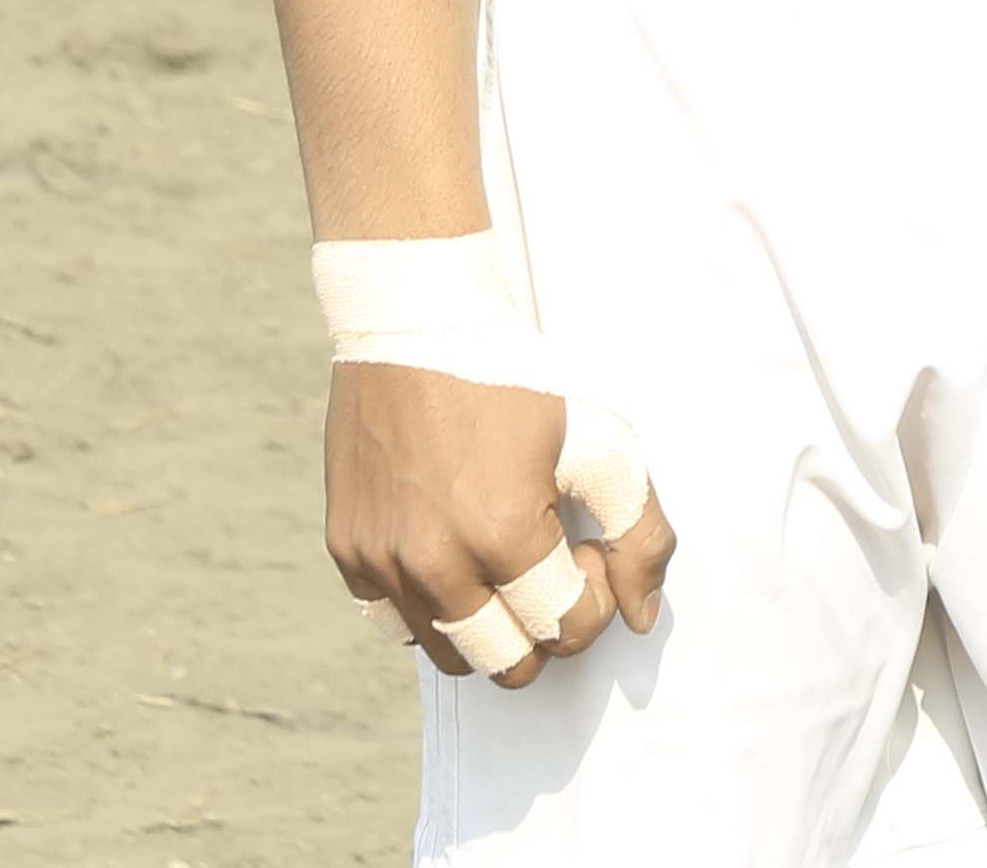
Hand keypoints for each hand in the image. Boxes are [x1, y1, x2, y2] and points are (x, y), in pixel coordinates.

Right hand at [322, 357, 674, 687]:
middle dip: (543, 632)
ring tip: (500, 557)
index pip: (567, 630)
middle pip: (507, 665)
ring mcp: (380, 559)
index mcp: (501, 533)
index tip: (583, 550)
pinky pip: (393, 622)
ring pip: (449, 655)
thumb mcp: (599, 442)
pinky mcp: (345, 549)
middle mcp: (432, 559)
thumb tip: (641, 617)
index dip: (593, 599)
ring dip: (488, 626)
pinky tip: (452, 549)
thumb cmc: (513, 378)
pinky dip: (430, 606)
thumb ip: (639, 534)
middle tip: (546, 565)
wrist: (414, 321)